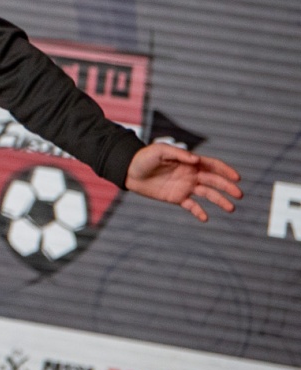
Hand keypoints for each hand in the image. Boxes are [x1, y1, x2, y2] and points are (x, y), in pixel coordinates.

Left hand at [125, 142, 241, 222]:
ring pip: (207, 194)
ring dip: (219, 201)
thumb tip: (196, 160)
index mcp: (190, 162)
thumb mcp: (160, 151)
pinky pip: (191, 206)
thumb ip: (179, 154)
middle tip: (239, 195)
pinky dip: (199, 212)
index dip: (226, 171)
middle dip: (227, 187)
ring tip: (231, 208)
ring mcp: (185, 187)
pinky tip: (205, 218)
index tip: (237, 178)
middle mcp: (192, 175)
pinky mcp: (177, 197)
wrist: (129, 171)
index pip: (213, 166)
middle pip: (214, 181)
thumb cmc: (144, 158)